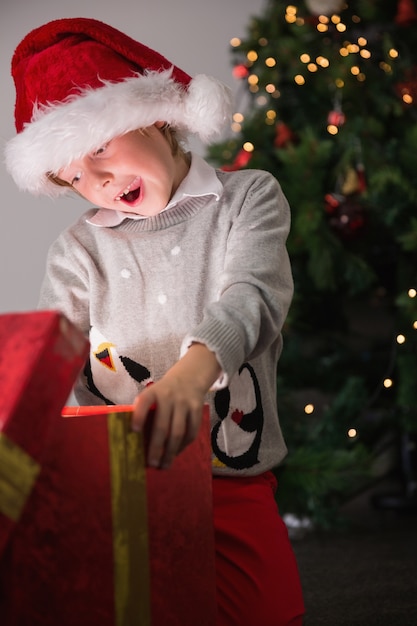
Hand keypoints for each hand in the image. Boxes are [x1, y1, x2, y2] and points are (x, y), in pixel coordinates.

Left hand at [131, 343, 220, 468]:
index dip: (139, 415)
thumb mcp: (153, 394)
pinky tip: (176, 453)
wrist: (189, 377)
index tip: (133, 430)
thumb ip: (146, 410)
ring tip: (164, 465)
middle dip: (156, 447)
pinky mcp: (197, 409)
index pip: (144, 402)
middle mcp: (169, 396)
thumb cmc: (164, 392)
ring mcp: (184, 403)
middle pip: (162, 426)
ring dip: (170, 452)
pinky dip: (183, 446)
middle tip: (151, 464)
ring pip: (178, 432)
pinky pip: (191, 432)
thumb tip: (135, 440)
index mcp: (153, 392)